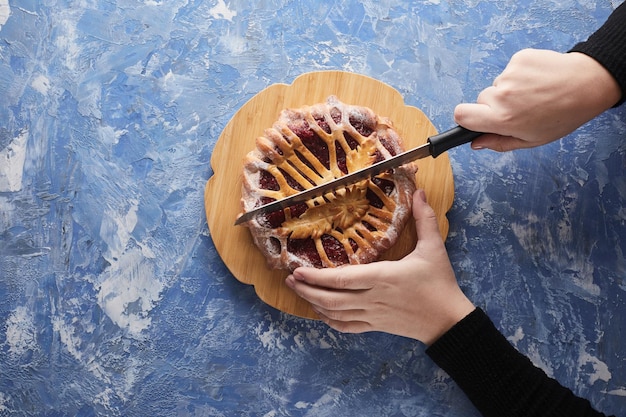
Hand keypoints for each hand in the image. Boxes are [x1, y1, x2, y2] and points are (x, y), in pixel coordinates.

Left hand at [285, 190, 474, 344]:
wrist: (448, 320)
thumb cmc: (440, 283)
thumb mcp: (434, 248)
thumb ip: (425, 219)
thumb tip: (418, 192)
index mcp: (382, 277)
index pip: (341, 280)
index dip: (316, 277)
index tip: (298, 270)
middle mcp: (372, 298)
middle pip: (330, 299)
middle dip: (306, 290)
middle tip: (290, 279)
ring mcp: (372, 315)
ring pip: (334, 314)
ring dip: (313, 303)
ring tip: (298, 291)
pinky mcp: (375, 325)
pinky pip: (346, 327)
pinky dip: (330, 321)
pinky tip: (321, 313)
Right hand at [454, 49, 621, 151]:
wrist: (588, 84)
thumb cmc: (563, 115)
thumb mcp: (532, 139)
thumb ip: (499, 143)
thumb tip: (476, 143)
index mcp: (502, 119)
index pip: (461, 115)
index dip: (465, 118)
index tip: (474, 119)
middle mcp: (502, 95)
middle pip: (481, 99)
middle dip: (495, 105)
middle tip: (520, 108)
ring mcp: (510, 74)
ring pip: (498, 85)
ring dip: (511, 89)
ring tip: (535, 93)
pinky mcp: (519, 58)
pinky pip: (510, 70)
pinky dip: (521, 75)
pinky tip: (538, 80)